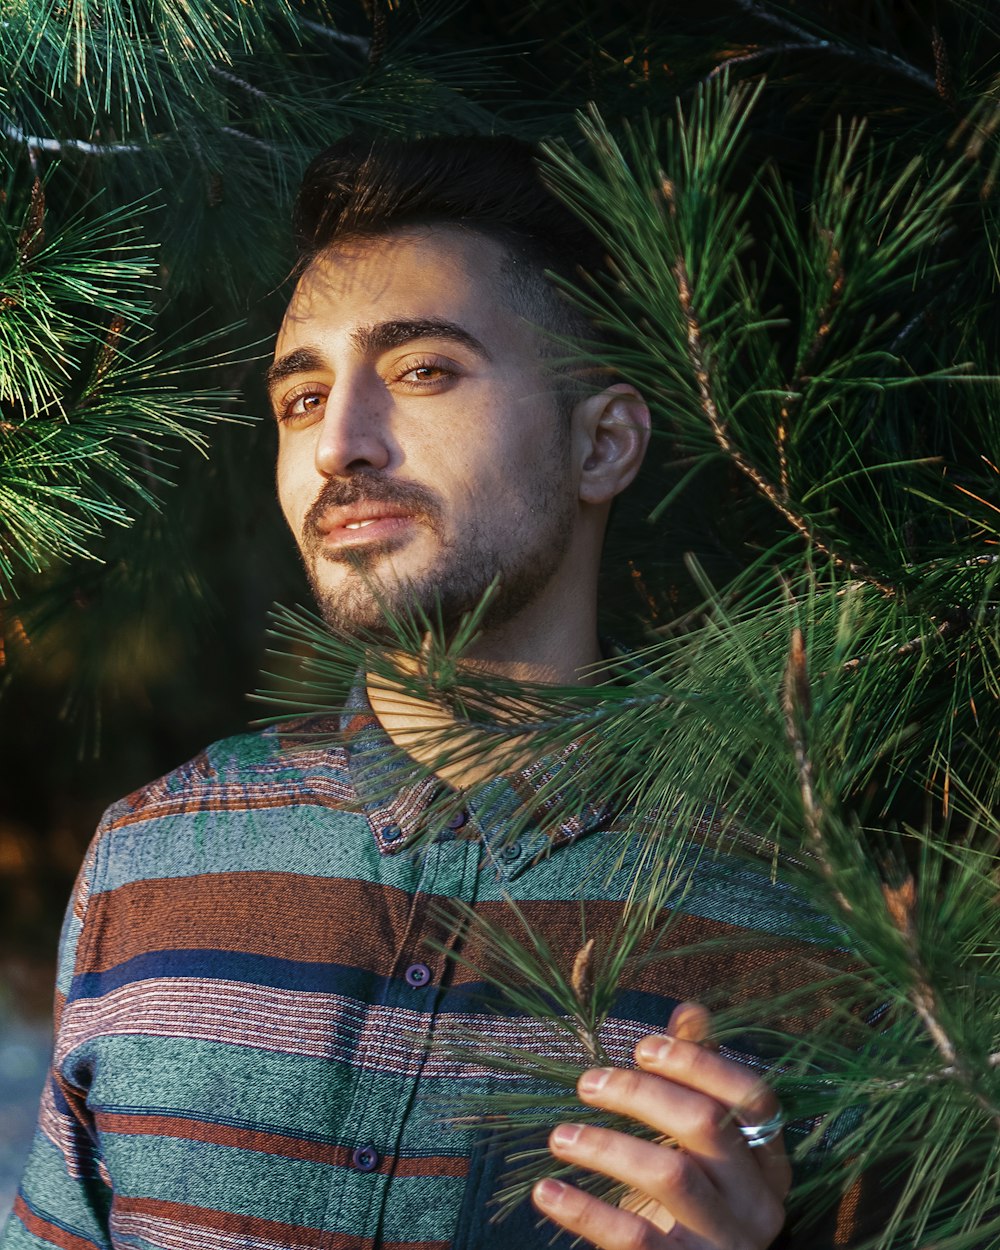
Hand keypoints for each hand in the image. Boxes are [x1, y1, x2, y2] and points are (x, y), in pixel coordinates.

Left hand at [532, 1003, 789, 1248]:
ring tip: (559, 1137)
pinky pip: (633, 1237)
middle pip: (707, 1125)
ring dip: (606, 1145)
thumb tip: (691, 1012)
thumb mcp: (698, 1146)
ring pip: (672, 1174)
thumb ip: (697, 1079)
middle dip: (641, 1092)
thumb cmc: (688, 1205)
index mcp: (769, 1164)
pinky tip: (548, 1192)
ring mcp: (726, 1246)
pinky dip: (585, 1210)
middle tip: (588, 1082)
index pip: (754, 1097)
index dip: (699, 1063)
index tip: (642, 1046)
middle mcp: (759, 1204)